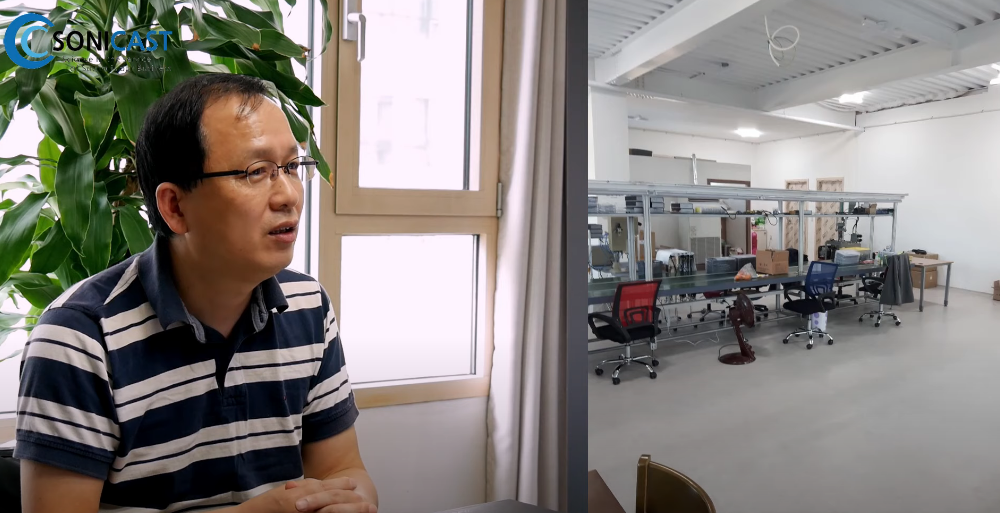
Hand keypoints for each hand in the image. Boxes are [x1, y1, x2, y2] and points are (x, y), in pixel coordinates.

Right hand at [240, 478, 375, 512]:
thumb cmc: (265, 507)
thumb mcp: (284, 494)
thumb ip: (301, 488)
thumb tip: (318, 484)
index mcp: (298, 496)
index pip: (324, 488)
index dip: (341, 486)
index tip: (355, 484)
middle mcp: (301, 506)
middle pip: (331, 501)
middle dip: (351, 503)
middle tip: (368, 504)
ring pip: (329, 512)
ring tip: (365, 511)